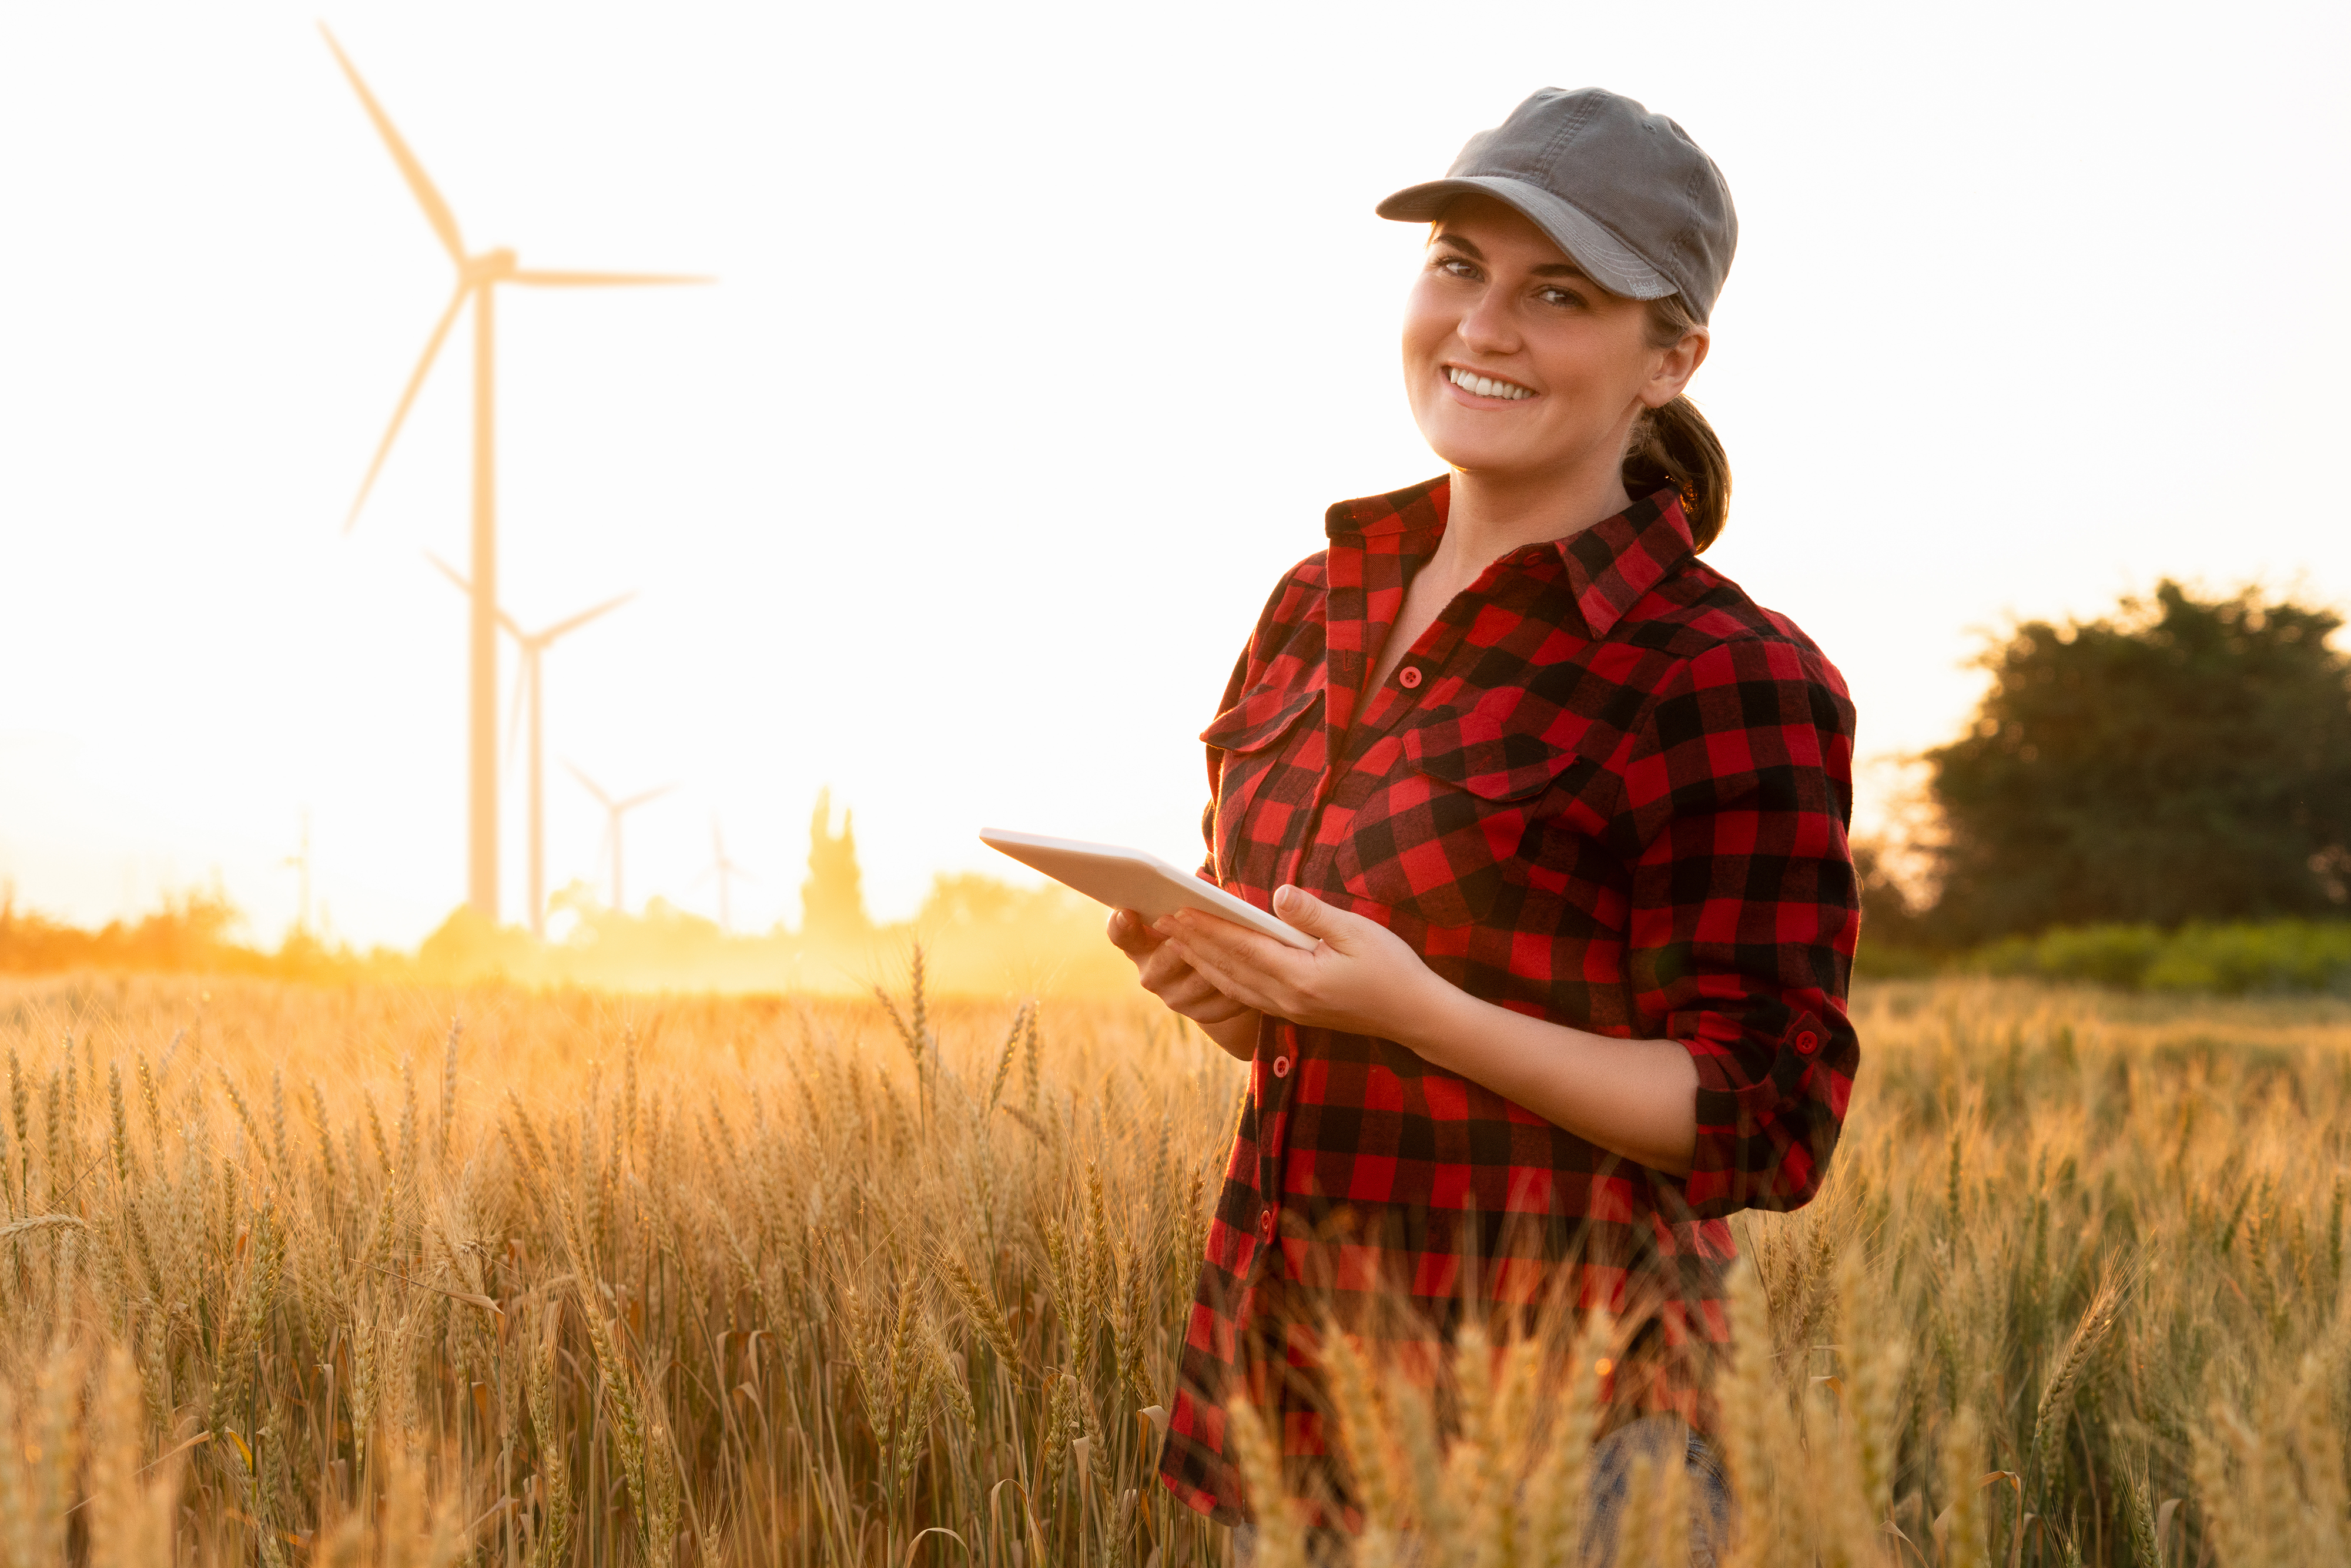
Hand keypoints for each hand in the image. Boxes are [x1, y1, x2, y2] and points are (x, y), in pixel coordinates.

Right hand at [1106, 908, 1261, 1056]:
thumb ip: (1181, 902)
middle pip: (1164, 960)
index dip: (1121, 924)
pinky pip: (1224, 998)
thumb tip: (1194, 889)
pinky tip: (1254, 968)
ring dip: (1219, 963)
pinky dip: (1241, 982)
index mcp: (1140, 944)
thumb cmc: (1198, 928)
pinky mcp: (1203, 1014)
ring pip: (1200, 979)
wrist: (1213, 980)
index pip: (1120, 934)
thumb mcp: (1184, 915)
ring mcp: (1176, 997)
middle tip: (1194, 920)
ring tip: (1239, 945)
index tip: (1128, 911)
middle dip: (1184, 940)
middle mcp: (1151, 974)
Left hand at [1154, 885, 1441, 1039]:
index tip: (1178, 908)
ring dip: (1200, 961)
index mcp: (1301, 977)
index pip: (1241, 948)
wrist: (1415, 1016)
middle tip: (1159, 920)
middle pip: (1226, 968)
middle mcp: (1287, 999)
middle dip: (1191, 943)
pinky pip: (1245, 995)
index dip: (1207, 927)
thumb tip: (1277, 894)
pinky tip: (1210, 965)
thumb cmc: (1392, 968)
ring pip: (1231, 984)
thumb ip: (1314, 914)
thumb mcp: (1358, 932)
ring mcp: (1288, 1010)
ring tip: (1175, 939)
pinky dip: (1221, 977)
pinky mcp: (1293, 1013)